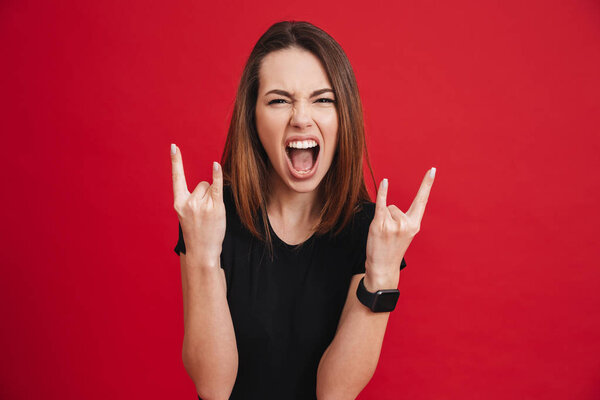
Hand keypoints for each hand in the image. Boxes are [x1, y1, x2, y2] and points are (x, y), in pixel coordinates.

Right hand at [171, 144, 225, 268]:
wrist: (202, 251)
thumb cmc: (197, 233)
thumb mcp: (187, 215)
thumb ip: (191, 199)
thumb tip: (206, 183)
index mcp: (179, 203)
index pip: (177, 178)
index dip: (175, 161)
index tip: (174, 147)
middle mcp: (189, 202)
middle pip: (201, 184)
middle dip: (205, 194)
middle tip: (205, 214)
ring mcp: (201, 205)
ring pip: (211, 188)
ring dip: (213, 197)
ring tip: (211, 216)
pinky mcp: (215, 207)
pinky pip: (216, 187)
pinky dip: (217, 176)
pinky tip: (216, 166)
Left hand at [364, 168, 435, 287]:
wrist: (382, 267)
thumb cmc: (391, 249)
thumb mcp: (405, 234)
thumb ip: (404, 219)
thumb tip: (390, 207)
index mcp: (415, 225)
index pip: (422, 200)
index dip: (427, 184)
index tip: (432, 169)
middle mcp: (406, 224)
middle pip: (395, 207)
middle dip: (388, 217)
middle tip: (388, 236)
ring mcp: (394, 225)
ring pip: (385, 209)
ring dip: (381, 219)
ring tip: (382, 235)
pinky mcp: (380, 224)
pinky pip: (381, 204)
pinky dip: (382, 193)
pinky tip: (385, 182)